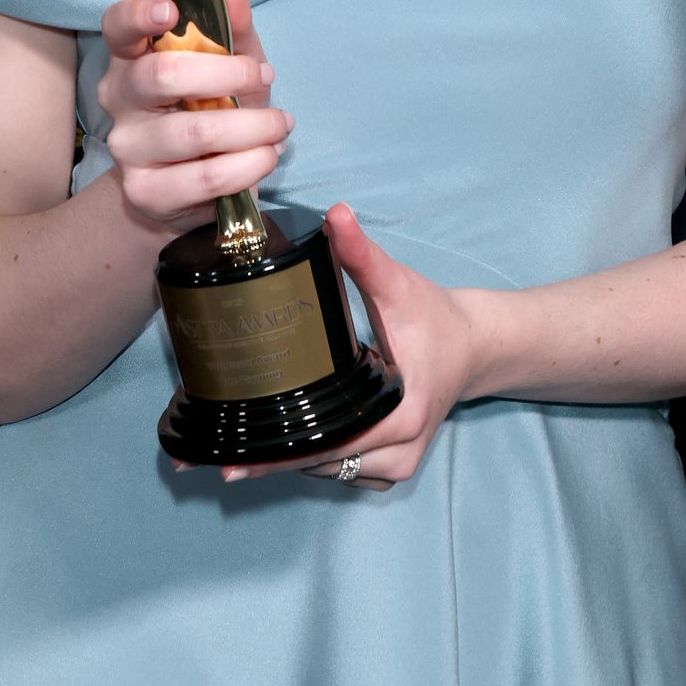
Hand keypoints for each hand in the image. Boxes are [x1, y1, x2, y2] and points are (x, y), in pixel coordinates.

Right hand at [97, 0, 291, 239]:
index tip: (171, 11)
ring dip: (254, 127)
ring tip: (279, 126)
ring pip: (195, 132)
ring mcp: (127, 147)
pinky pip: (207, 176)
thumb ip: (231, 21)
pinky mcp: (145, 190)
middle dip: (229, 74)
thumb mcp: (230, 62)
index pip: (117, 26)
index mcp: (130, 56)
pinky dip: (250, 164)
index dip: (138, 15)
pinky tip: (267, 155)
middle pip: (162, 75)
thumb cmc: (210, 109)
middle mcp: (118, 97)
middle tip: (265, 77)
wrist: (187, 190)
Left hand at [200, 202, 479, 491]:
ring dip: (289, 461)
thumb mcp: (398, 284)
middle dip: (270, 460)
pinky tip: (282, 443)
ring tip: (239, 448)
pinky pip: (342, 469)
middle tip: (213, 458)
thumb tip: (335, 214)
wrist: (472, 346)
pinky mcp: (390, 465)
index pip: (328, 442)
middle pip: (321, 464)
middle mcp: (399, 450)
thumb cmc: (434, 317)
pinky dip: (312, 459)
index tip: (234, 460)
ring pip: (329, 471)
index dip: (279, 452)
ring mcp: (396, 464)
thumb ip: (362, 253)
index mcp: (400, 413)